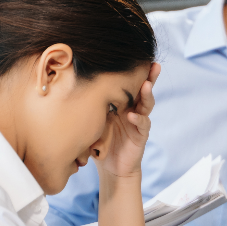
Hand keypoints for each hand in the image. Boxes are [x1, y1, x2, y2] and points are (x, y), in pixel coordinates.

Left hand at [97, 62, 159, 179]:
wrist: (112, 168)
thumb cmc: (100, 143)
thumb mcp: (94, 120)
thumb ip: (92, 107)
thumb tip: (73, 88)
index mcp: (122, 104)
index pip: (129, 85)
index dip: (134, 72)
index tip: (135, 57)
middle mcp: (133, 109)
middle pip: (143, 90)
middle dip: (150, 77)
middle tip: (153, 64)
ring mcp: (138, 122)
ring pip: (147, 104)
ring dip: (147, 94)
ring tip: (146, 84)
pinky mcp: (141, 136)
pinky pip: (143, 125)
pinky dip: (138, 119)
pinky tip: (132, 115)